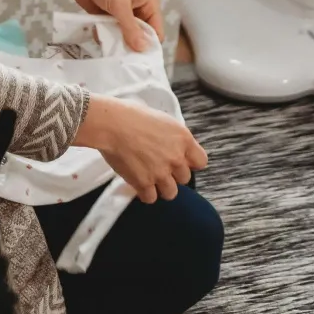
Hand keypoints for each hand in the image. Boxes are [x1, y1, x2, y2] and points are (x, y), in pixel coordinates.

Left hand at [70, 0, 163, 51]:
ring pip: (126, 36)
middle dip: (132, 46)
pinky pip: (113, 33)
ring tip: (111, 53)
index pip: (156, 31)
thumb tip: (144, 49)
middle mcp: (139, 10)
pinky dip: (108, 38)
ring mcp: (123, 14)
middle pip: (141, 36)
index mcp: (149, 3)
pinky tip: (101, 44)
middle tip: (122, 60)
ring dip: (118, 43)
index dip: (149, 46)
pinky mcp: (109, 17)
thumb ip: (131, 28)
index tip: (139, 61)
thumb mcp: (120, 4)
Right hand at [75, 95, 206, 203]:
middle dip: (173, 174)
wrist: (113, 124)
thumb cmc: (133, 115)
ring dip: (161, 187)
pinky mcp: (144, 183)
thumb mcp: (162, 120)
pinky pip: (151, 199)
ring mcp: (161, 173)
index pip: (201, 162)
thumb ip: (173, 137)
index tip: (181, 161)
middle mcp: (176, 158)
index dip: (191, 162)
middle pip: (185, 178)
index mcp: (183, 139)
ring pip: (171, 193)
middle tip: (159, 166)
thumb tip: (175, 146)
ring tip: (150, 178)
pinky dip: (144, 193)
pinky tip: (138, 182)